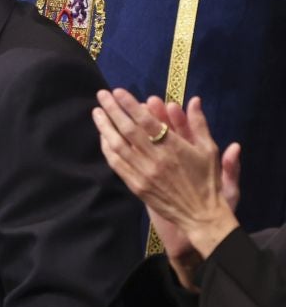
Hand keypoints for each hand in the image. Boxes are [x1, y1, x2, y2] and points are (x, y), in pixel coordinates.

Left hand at [93, 90, 240, 288]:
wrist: (201, 215)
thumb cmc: (207, 181)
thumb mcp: (209, 150)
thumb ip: (198, 124)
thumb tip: (194, 100)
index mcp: (173, 147)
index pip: (146, 120)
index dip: (130, 104)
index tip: (117, 91)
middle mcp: (155, 158)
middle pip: (127, 129)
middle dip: (112, 109)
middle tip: (101, 95)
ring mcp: (143, 172)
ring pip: (117, 145)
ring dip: (105, 127)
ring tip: (97, 112)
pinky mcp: (136, 185)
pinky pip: (117, 163)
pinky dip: (107, 148)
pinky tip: (103, 137)